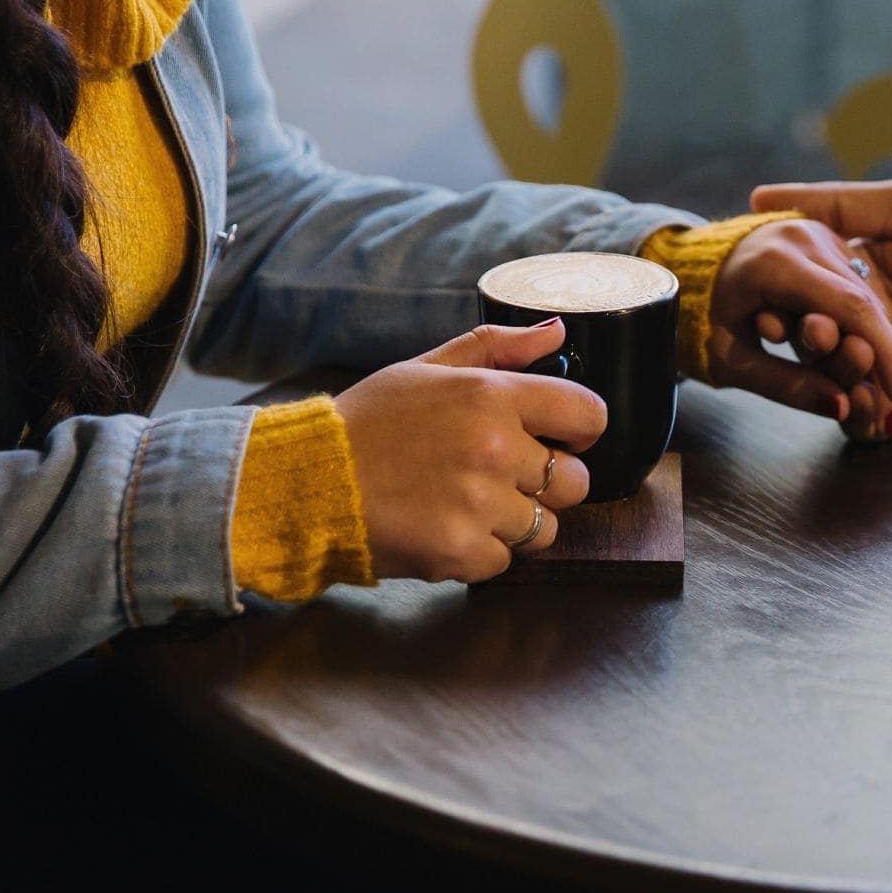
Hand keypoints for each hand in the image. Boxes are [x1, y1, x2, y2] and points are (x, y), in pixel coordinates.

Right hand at [335, 319, 603, 581]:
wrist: (303, 483)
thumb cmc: (366, 423)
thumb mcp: (425, 368)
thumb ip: (496, 348)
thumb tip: (558, 332)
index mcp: (491, 396)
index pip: (588, 414)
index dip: (581, 430)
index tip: (560, 438)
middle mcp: (494, 449)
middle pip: (576, 481)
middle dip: (549, 483)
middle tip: (503, 479)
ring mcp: (479, 505)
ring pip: (545, 527)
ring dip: (514, 522)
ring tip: (466, 504)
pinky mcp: (460, 552)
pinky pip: (503, 560)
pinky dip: (479, 552)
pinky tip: (442, 528)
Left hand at [706, 218, 891, 422]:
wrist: (679, 269)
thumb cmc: (698, 318)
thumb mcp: (733, 361)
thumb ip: (787, 385)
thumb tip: (841, 409)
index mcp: (776, 262)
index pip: (849, 309)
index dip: (883, 353)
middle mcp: (802, 236)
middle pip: (864, 298)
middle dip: (884, 348)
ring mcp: (814, 230)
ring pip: (864, 287)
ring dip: (875, 333)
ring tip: (878, 375)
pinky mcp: (822, 234)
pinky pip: (854, 278)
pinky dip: (862, 314)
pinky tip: (859, 344)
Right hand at [750, 174, 891, 436]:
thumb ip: (847, 203)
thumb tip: (760, 195)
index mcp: (861, 272)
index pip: (801, 289)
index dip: (785, 295)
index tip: (778, 297)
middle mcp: (867, 321)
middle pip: (809, 339)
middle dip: (808, 336)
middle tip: (823, 330)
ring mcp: (888, 367)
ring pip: (831, 382)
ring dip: (832, 374)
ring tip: (857, 357)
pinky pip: (867, 422)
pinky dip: (858, 416)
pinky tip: (869, 400)